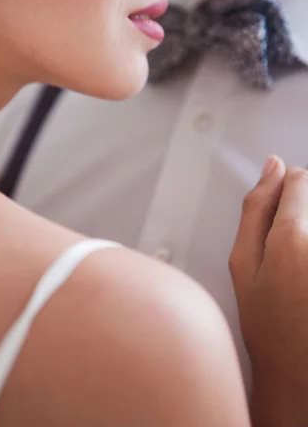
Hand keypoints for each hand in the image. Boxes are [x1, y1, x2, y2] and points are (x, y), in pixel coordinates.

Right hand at [230, 157, 307, 426]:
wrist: (300, 376)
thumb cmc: (268, 327)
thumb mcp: (243, 264)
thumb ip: (255, 209)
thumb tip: (271, 167)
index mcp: (292, 237)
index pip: (300, 181)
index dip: (287, 190)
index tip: (284, 207)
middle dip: (304, 215)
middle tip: (292, 253)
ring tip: (302, 273)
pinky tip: (305, 277)